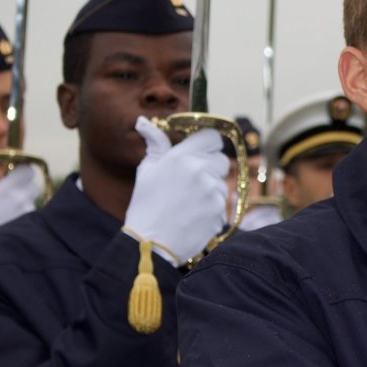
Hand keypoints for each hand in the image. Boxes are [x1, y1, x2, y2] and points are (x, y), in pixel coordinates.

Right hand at [0, 145, 40, 238]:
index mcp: (9, 188)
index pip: (28, 169)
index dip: (21, 169)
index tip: (12, 173)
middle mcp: (22, 199)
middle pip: (33, 183)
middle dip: (24, 184)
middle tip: (10, 190)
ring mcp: (28, 212)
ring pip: (33, 198)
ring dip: (24, 199)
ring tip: (7, 208)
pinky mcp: (31, 224)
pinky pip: (34, 213)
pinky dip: (25, 212)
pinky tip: (12, 219)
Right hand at [124, 117, 227, 265]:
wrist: (150, 243)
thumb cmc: (145, 205)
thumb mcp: (147, 170)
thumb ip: (155, 144)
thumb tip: (144, 122)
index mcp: (182, 156)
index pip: (212, 136)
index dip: (207, 143)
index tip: (200, 151)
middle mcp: (201, 170)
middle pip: (222, 159)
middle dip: (211, 167)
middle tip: (192, 181)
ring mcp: (212, 192)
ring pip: (222, 183)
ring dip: (211, 190)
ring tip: (189, 203)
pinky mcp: (219, 211)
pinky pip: (222, 204)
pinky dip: (212, 209)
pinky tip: (194, 216)